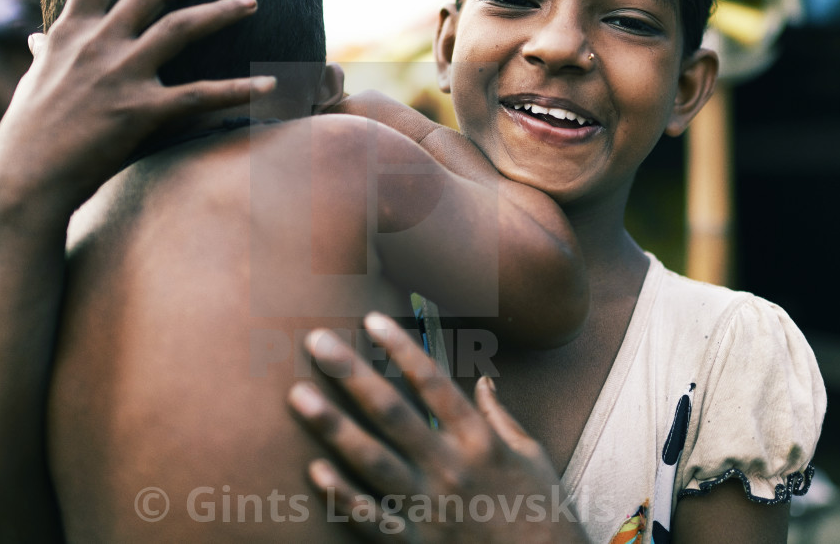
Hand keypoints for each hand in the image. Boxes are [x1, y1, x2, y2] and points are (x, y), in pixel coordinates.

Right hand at [0, 0, 274, 213]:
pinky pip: (202, 94)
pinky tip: (270, 85)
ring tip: (252, 1)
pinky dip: (239, 89)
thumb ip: (45, 54)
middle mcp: (97, 43)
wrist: (24, 179)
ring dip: (222, 10)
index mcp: (69, 32)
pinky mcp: (141, 111)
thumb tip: (37, 39)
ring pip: (182, 26)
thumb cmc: (27, 135)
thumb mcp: (32, 81)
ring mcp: (120, 74)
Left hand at [288, 312, 587, 542]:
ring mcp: (430, 509)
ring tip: (299, 395)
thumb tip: (482, 379)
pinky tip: (315, 471)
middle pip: (392, 413)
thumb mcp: (531, 456)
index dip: (401, 348)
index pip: (433, 383)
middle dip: (352, 374)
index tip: (371, 319)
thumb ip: (500, 416)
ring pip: (372, 461)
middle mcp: (451, 469)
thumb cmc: (540, 512)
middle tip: (318, 342)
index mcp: (479, 441)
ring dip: (333, 426)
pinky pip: (371, 520)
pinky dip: (342, 497)